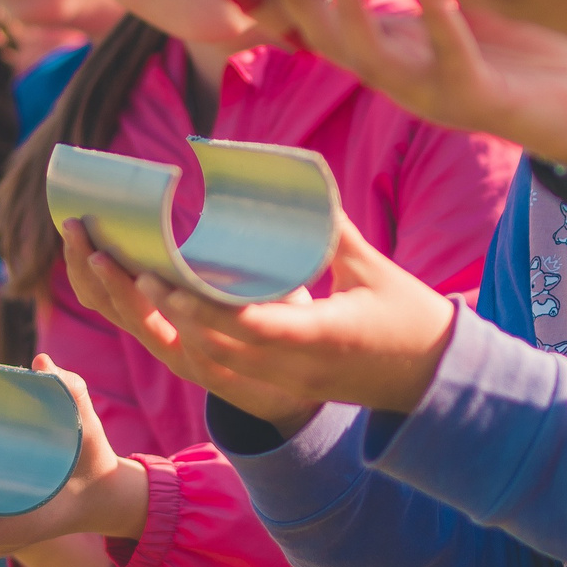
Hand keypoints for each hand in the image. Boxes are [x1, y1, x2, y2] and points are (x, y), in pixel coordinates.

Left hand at [80, 213, 455, 420]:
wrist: (437, 381)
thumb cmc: (413, 320)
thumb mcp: (376, 268)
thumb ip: (332, 228)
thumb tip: (301, 179)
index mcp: (327, 337)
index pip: (256, 327)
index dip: (207, 307)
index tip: (168, 281)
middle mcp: (301, 368)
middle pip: (220, 347)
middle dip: (171, 313)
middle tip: (130, 271)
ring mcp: (293, 383)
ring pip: (217, 364)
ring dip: (175, 327)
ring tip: (139, 286)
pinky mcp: (289, 387)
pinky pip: (230, 371)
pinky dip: (198, 343)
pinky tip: (175, 314)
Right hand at [253, 0, 566, 163]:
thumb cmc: (527, 45)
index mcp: (397, 47)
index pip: (323, 15)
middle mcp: (403, 74)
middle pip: (328, 39)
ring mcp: (435, 91)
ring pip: (373, 56)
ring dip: (351, 9)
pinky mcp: (479, 98)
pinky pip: (452, 60)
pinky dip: (440, 23)